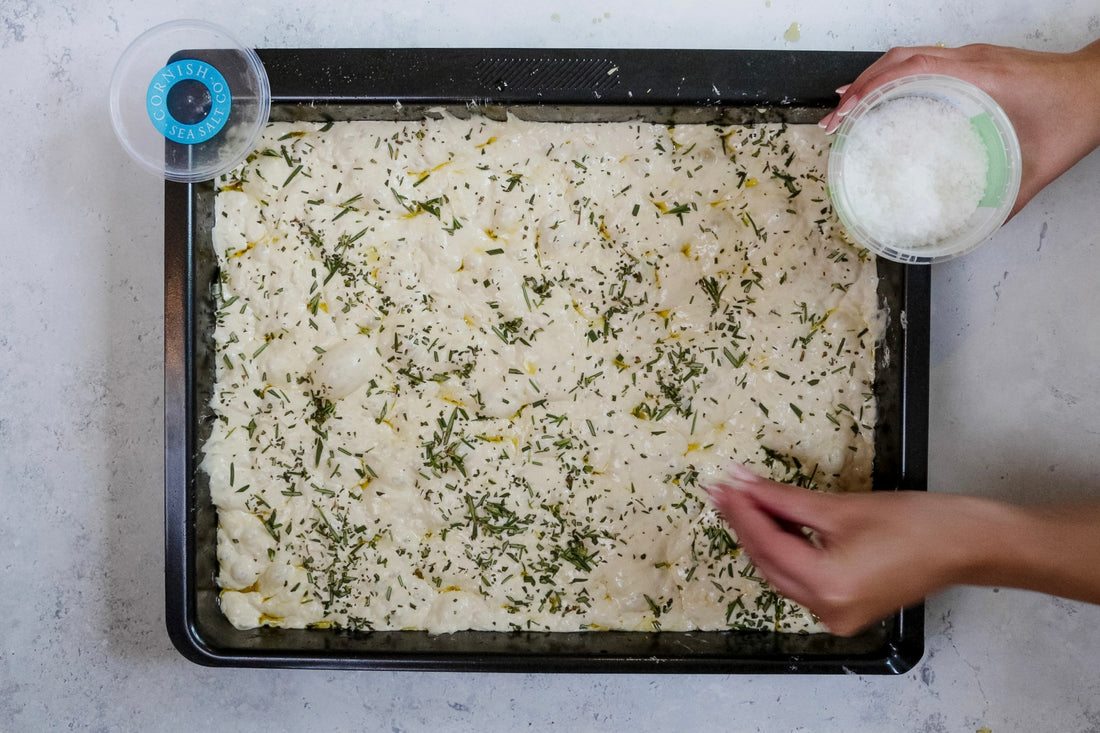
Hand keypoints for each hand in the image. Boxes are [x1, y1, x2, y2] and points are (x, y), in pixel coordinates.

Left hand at [704, 465, 1019, 635]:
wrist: (967, 545)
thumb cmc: (917, 523)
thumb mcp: (841, 507)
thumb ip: (784, 499)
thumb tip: (743, 483)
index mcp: (828, 586)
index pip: (767, 543)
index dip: (740, 510)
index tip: (722, 484)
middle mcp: (828, 610)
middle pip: (768, 562)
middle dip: (745, 523)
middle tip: (725, 489)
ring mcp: (837, 616)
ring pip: (781, 574)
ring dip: (763, 537)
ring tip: (744, 500)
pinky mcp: (846, 611)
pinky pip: (801, 581)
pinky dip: (787, 553)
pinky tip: (775, 523)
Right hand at [819, 41, 1099, 216]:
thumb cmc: (1078, 113)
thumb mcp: (1043, 164)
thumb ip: (1010, 198)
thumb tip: (975, 228)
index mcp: (983, 77)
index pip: (914, 69)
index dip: (873, 89)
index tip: (847, 113)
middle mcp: (973, 60)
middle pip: (900, 59)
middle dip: (859, 87)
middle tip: (833, 120)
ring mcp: (973, 56)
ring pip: (908, 55)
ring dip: (872, 78)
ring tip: (844, 107)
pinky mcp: (976, 60)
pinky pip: (924, 58)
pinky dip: (894, 75)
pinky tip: (881, 95)